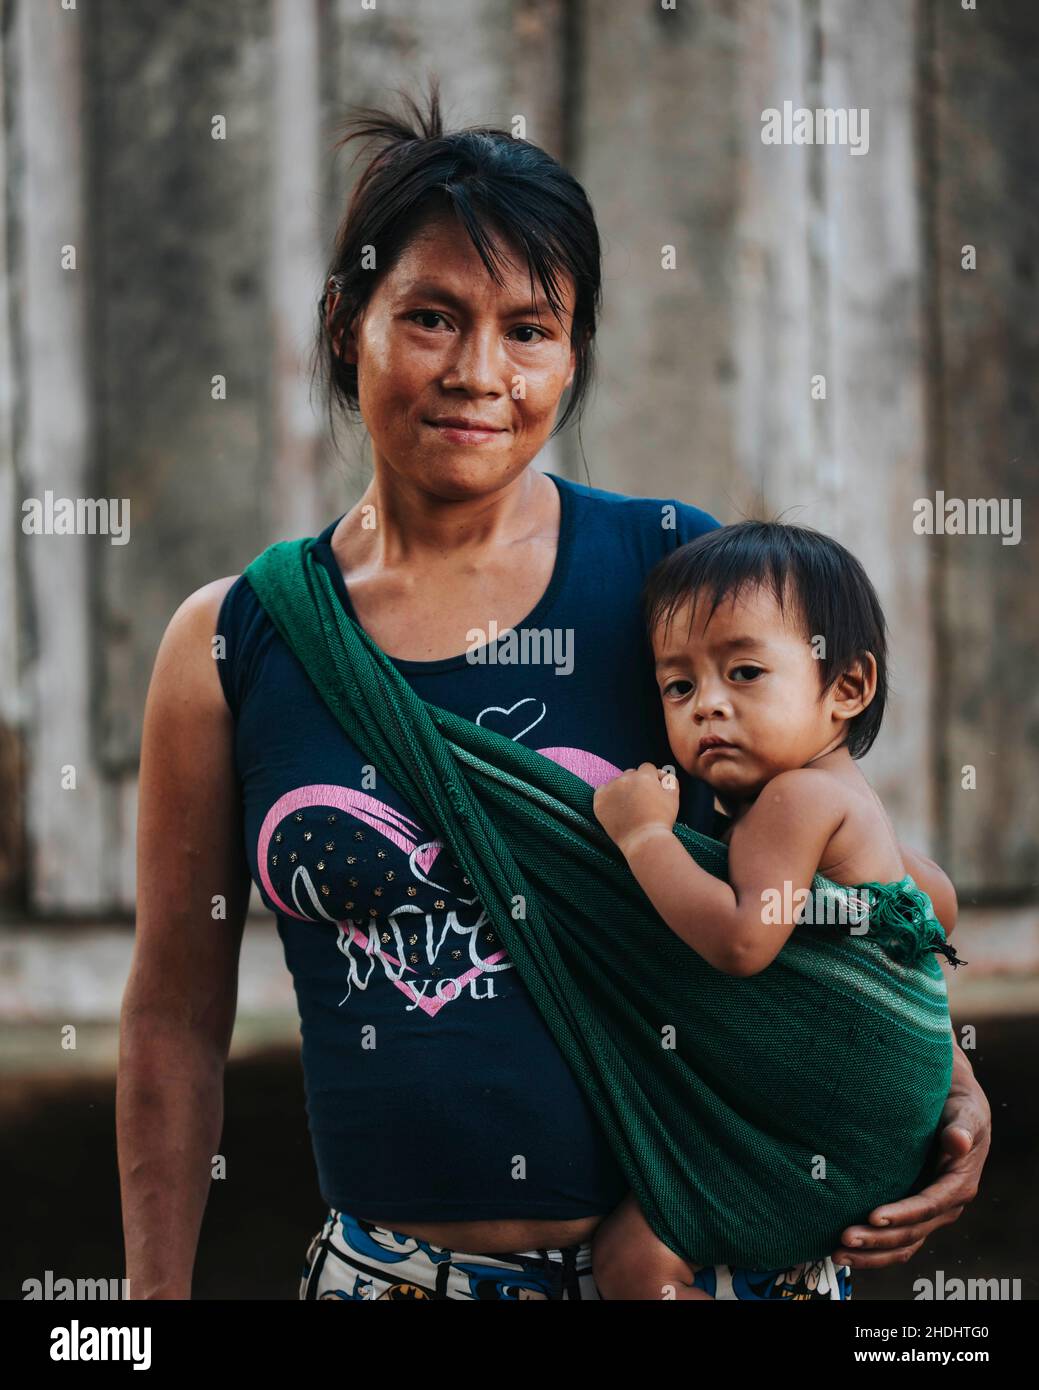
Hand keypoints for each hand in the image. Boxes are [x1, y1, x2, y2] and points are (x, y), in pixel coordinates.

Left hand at [593, 763, 679, 855]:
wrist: (644, 840)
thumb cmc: (661, 820)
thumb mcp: (673, 797)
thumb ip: (669, 780)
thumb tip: (661, 774)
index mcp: (644, 776)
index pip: (647, 768)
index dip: (651, 779)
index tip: (651, 791)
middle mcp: (625, 779)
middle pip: (631, 774)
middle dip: (636, 783)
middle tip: (640, 801)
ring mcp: (610, 789)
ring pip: (616, 782)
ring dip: (621, 789)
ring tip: (628, 807)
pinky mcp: (599, 801)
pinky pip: (601, 791)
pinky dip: (607, 796)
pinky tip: (615, 807)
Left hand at [831, 1041, 990, 1268]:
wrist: (953, 1107)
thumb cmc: (956, 1105)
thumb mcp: (964, 1111)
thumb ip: (961, 1127)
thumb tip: (958, 1141)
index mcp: (959, 1184)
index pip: (929, 1205)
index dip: (903, 1214)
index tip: (873, 1217)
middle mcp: (946, 1205)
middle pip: (912, 1232)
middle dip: (878, 1239)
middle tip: (844, 1237)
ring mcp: (929, 1213)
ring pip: (903, 1244)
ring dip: (872, 1253)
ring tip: (838, 1252)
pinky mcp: (914, 1213)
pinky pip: (897, 1240)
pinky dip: (874, 1250)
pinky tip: (848, 1252)